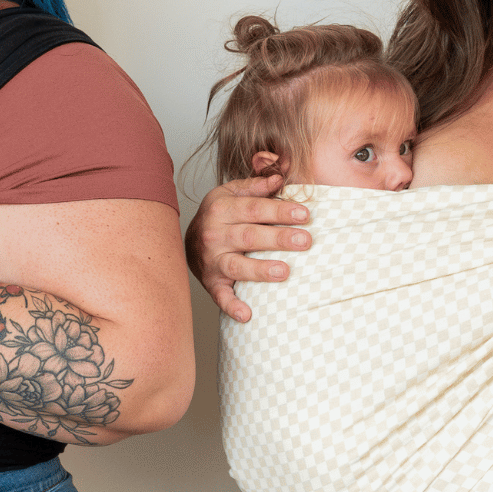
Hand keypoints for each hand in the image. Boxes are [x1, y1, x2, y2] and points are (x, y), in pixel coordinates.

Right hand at [183, 174, 312, 322]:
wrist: (187, 241)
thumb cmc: (218, 215)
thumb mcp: (231, 194)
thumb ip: (255, 186)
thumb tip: (279, 176)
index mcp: (221, 209)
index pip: (254, 209)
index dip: (280, 211)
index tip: (305, 214)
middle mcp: (214, 235)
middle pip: (249, 236)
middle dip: (278, 238)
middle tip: (305, 240)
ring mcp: (211, 260)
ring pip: (237, 266)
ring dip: (260, 270)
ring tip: (284, 272)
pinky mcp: (211, 282)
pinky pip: (220, 296)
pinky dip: (232, 307)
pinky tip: (247, 315)